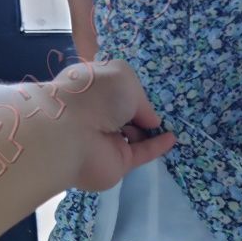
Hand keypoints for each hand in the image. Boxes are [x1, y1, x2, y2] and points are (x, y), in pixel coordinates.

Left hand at [53, 57, 176, 191]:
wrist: (70, 134)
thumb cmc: (94, 95)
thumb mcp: (124, 77)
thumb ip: (141, 98)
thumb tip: (150, 120)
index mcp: (91, 87)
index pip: (111, 88)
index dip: (126, 89)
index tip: (142, 91)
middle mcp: (96, 113)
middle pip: (122, 113)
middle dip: (137, 111)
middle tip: (153, 109)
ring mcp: (106, 140)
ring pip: (131, 134)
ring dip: (147, 130)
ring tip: (165, 123)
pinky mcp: (116, 162)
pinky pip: (141, 153)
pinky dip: (157, 146)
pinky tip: (171, 139)